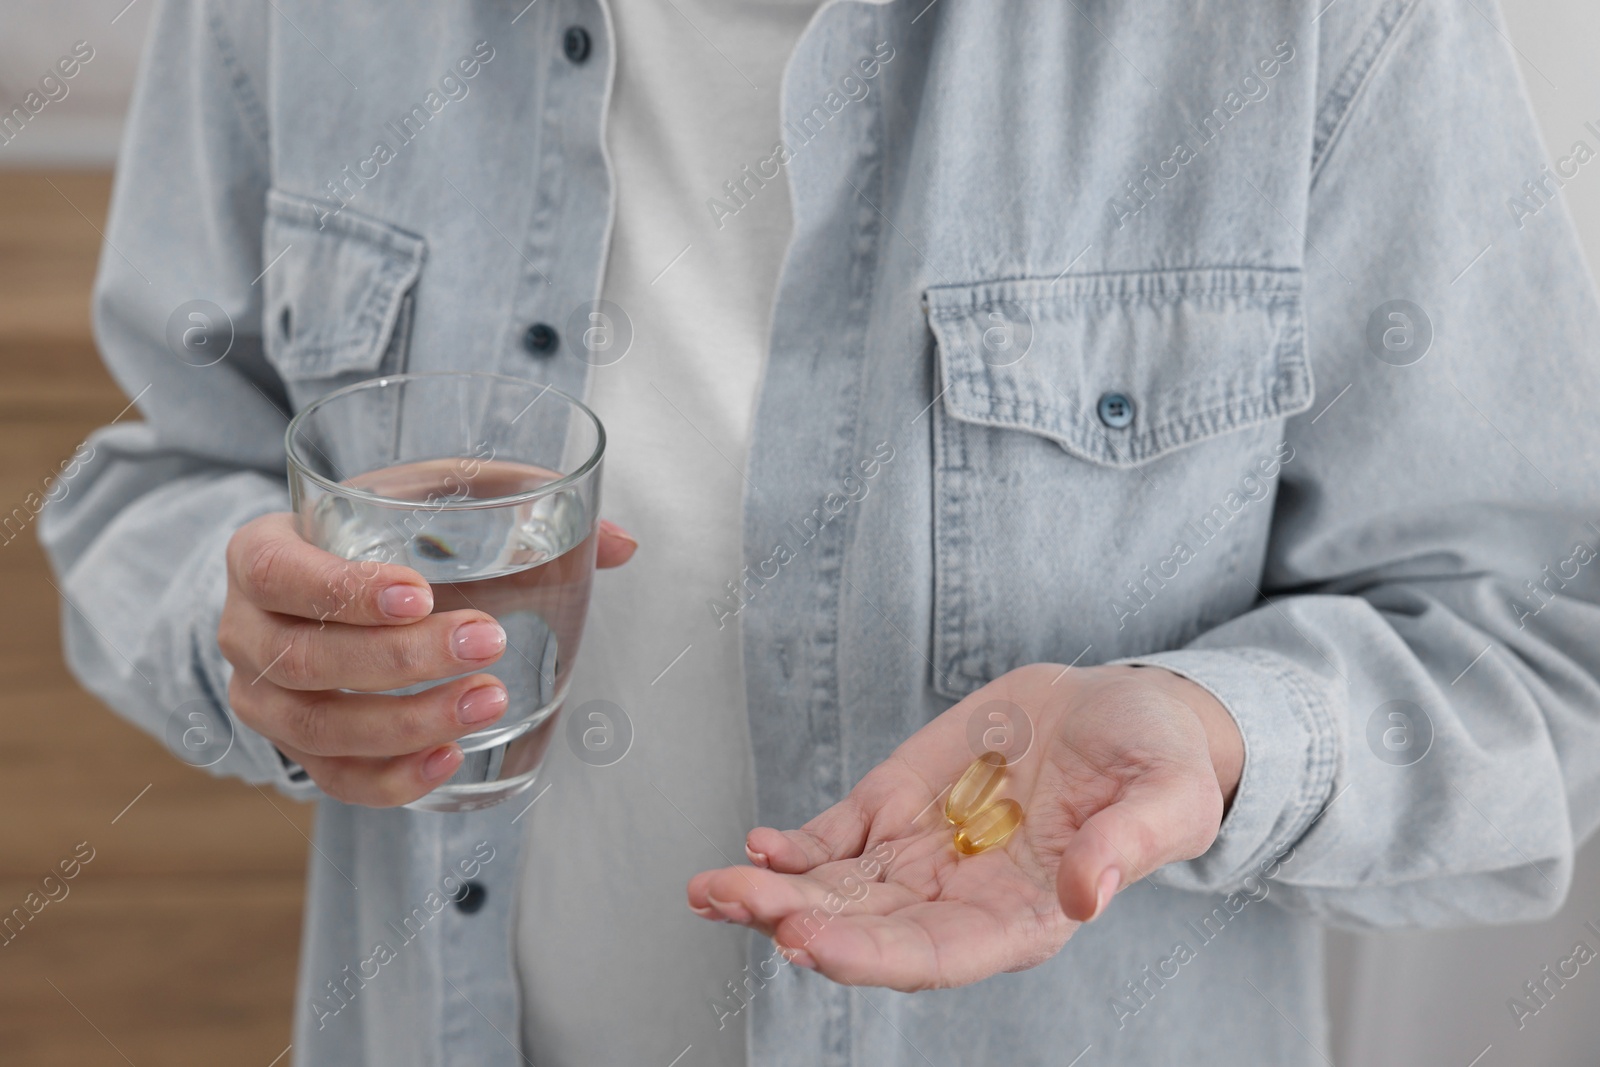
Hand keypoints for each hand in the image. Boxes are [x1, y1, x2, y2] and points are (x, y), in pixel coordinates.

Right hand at [217, 512, 636, 805]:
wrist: (316, 587)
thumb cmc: (380, 533)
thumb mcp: (429, 497)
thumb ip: (518, 503)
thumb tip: (623, 542)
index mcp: (261, 552)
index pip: (278, 572)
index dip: (342, 589)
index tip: (419, 593)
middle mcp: (244, 630)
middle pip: (306, 659)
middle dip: (400, 660)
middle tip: (486, 642)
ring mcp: (260, 698)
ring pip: (317, 730)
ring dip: (405, 722)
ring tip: (488, 700)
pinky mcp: (293, 749)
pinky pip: (333, 780)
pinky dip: (391, 778)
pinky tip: (451, 756)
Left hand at [687, 663, 1241, 990]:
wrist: (1123, 710)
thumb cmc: (1156, 762)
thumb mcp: (1167, 796)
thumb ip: (1130, 844)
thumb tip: (1089, 893)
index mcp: (1022, 918)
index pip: (933, 955)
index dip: (868, 956)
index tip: (806, 941)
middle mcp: (959, 900)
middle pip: (863, 930)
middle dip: (793, 921)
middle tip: (729, 899)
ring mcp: (922, 855)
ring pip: (834, 891)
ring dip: (770, 892)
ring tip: (708, 886)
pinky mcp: (899, 806)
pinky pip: (834, 841)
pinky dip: (791, 848)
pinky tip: (755, 845)